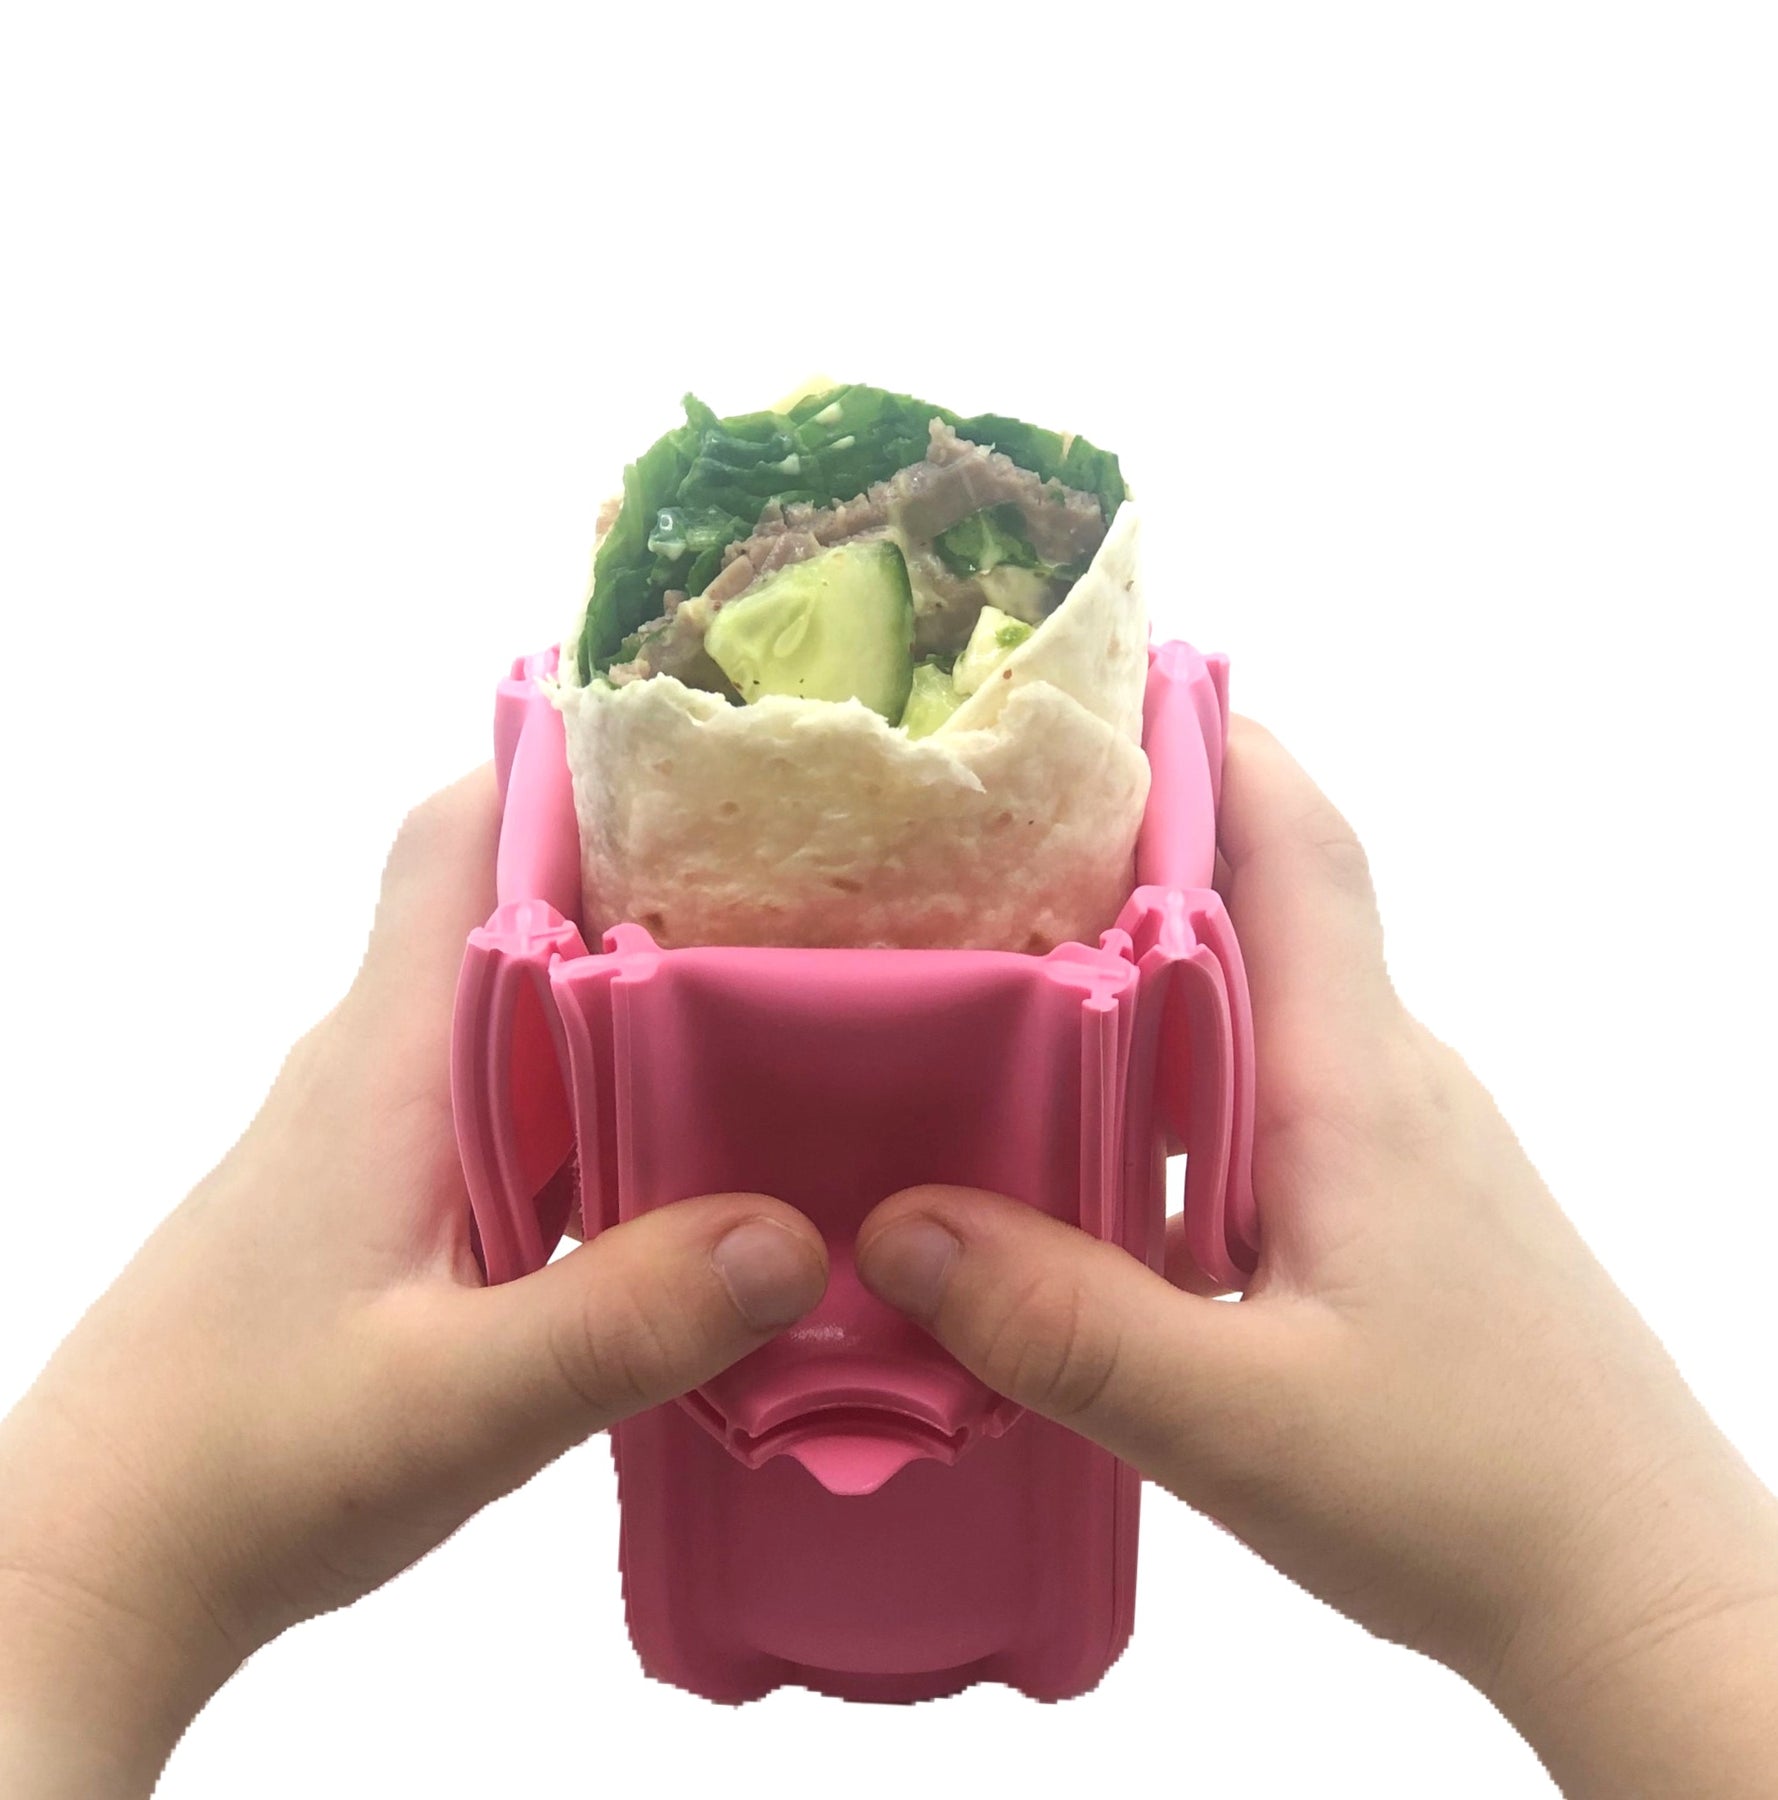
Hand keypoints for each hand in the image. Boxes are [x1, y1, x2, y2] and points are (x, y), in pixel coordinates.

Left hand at [0, 768, 829, 1797]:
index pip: (459, 835)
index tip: (709, 753)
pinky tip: (697, 1146)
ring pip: (525, 999)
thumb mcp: (459, 1404)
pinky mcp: (391, 1191)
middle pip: (516, 899)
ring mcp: (385, 1126)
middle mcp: (385, 1058)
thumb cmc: (251, 1461)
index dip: (570, 765)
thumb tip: (798, 1231)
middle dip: (653, 871)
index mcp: (391, 1054)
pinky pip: (518, 1091)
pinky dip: (607, 1085)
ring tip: (794, 1000)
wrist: (105, 1553)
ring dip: (640, 984)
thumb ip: (625, 1320)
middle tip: (814, 884)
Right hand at [856, 717, 1777, 1798]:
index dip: (1208, 739)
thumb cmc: (1475, 1493)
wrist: (1640, 1588)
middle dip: (1135, 831)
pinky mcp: (1394, 1197)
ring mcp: (1398, 1135)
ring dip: (1147, 953)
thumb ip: (1065, 1324)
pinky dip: (1178, 1058)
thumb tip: (895, 1224)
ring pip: (1263, 992)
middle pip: (1266, 895)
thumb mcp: (1241, 1422)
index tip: (1092, 683)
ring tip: (997, 959)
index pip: (1298, 843)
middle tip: (981, 820)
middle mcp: (1384, 1074)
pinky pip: (1271, 1076)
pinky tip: (1091, 1131)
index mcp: (1353, 1080)